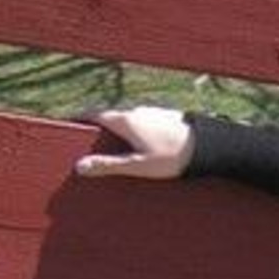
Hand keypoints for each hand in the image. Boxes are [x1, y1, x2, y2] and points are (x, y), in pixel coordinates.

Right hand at [73, 105, 193, 179]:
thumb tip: (80, 166)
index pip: (94, 114)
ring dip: (118, 130)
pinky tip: (139, 145)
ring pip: (128, 119)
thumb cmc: (174, 158)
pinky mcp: (166, 118)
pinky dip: (135, 132)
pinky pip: (143, 123)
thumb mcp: (138, 166)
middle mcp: (137, 111)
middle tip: (87, 140)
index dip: (80, 119)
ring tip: (112, 146)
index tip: (68, 124)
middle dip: (98, 128)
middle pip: (110, 117)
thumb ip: (109, 165)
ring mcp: (153, 112)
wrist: (210, 147)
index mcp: (126, 120)